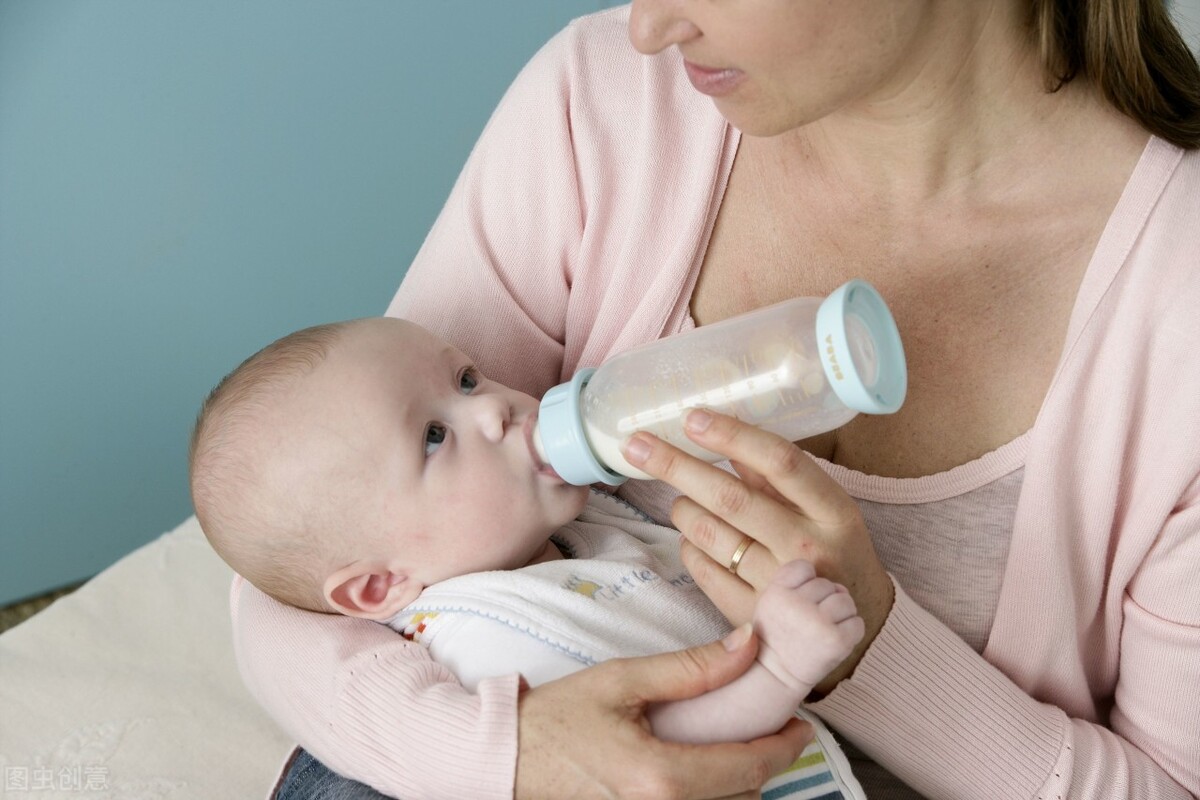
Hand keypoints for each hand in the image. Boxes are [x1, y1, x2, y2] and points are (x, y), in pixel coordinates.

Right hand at [515, 628, 812, 798]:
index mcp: (662, 777)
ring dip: (740, 784)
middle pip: (744, 798)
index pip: (750, 767)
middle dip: (764, 765)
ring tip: (736, 746)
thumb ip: (691, 668)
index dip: (785, 746)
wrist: (502, 759)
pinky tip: (702, 768)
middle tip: (769, 727)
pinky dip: (712, 797)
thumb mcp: (621, 680)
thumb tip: (749, 644)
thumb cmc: (555, 718)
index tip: (801, 723)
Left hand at [621, 409, 893, 692]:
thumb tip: (721, 429)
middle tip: (637, 444)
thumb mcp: (825, 508)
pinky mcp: (750, 617)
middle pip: (730, 498)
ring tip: (683, 501)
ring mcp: (777, 586)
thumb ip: (776, 475)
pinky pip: (700, 569)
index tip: (692, 418)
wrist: (855, 628)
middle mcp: (807, 548)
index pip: (779, 462)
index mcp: (833, 511)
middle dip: (675, 466)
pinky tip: (695, 539)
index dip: (732, 436)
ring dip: (682, 508)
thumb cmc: (834, 551)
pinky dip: (688, 546)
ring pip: (707, 533)